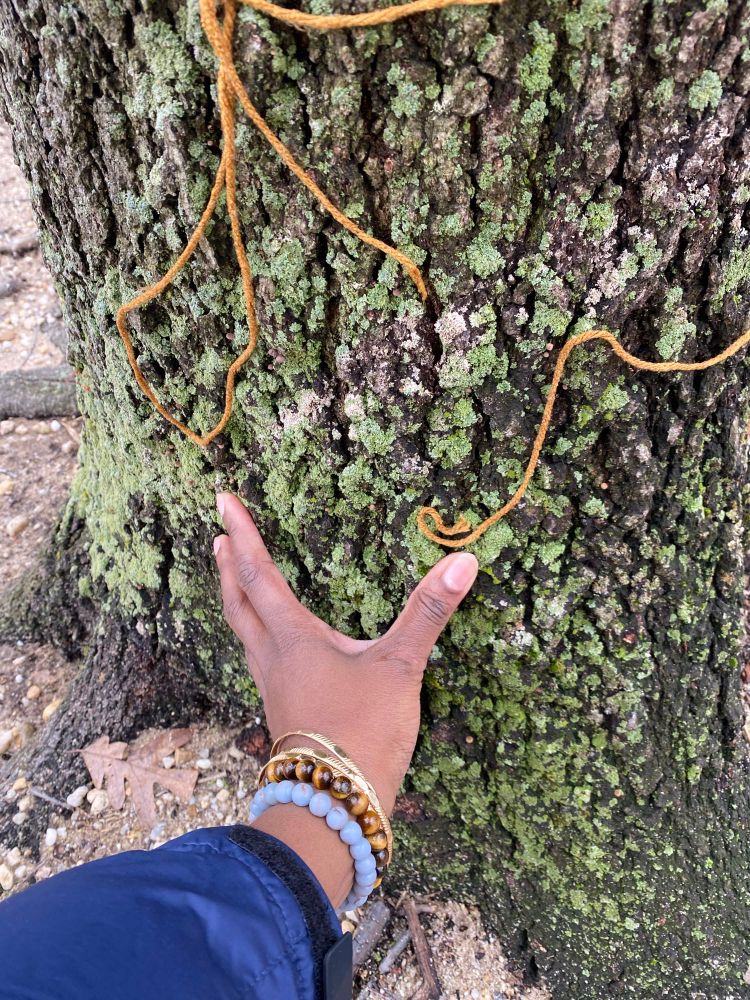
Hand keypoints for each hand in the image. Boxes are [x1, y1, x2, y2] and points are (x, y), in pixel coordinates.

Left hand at [213, 493, 477, 814]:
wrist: (333, 807)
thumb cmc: (362, 733)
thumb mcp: (399, 668)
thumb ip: (428, 613)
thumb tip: (463, 561)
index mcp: (293, 638)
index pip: (258, 573)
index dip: (242, 534)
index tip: (221, 499)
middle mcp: (274, 658)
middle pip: (239, 603)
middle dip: (228, 565)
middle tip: (218, 536)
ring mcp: (275, 688)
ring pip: (245, 633)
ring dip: (238, 599)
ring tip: (236, 580)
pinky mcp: (286, 711)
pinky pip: (260, 659)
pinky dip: (257, 634)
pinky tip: (276, 646)